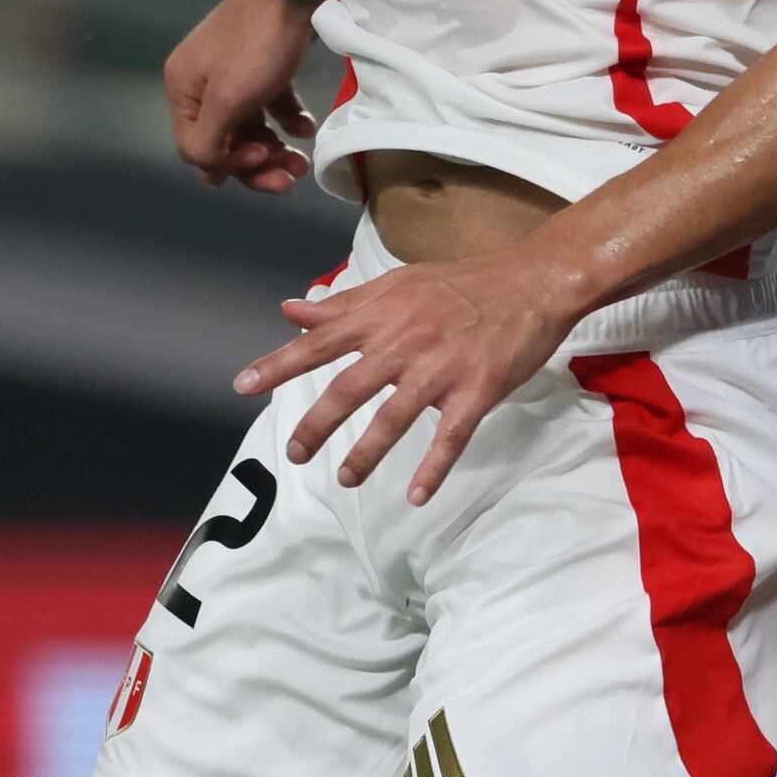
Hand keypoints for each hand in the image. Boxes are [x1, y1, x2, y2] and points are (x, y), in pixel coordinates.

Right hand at [166, 0, 318, 191]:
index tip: (264, 157)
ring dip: (275, 149)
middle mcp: (201, 83)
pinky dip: (286, 119)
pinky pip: (269, 104)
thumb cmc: (258, 45)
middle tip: (289, 180)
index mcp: (183, 89)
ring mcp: (231, 73)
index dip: (230, 163)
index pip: (197, 147)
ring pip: (250, 127)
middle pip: (225, 141)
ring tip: (301, 164)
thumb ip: (210, 141)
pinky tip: (306, 128)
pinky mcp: (261, 65)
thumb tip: (206, 174)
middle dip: (257, 163)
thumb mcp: (229, 99)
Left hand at [238, 243, 589, 503]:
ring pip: (394, 418)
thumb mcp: (400, 283)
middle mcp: (406, 341)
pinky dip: (434, 467)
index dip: (280, 363)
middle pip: (349, 388)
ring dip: (366, 453)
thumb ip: (346, 303)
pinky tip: (418, 495)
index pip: (321, 341)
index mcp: (384, 314)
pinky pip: (452, 436)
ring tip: (345, 478)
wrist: (534, 282)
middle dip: (316, 424)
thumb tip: (292, 309)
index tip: (243, 385)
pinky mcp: (478, 389)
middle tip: (295, 453)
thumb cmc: (464, 284)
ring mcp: (443, 368)